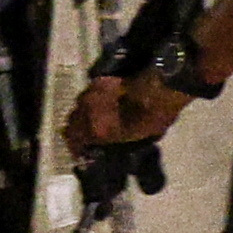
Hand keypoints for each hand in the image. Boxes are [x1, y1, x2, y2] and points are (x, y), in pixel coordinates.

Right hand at [68, 73, 192, 152]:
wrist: (161, 86)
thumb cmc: (153, 117)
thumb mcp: (136, 138)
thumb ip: (115, 141)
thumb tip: (109, 143)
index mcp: (96, 128)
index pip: (73, 139)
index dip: (75, 147)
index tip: (80, 153)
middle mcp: (88, 109)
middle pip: (71, 122)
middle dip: (77, 131)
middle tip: (87, 137)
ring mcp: (92, 92)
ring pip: (79, 106)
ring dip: (85, 115)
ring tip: (97, 120)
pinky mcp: (101, 79)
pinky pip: (90, 94)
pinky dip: (93, 102)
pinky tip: (105, 105)